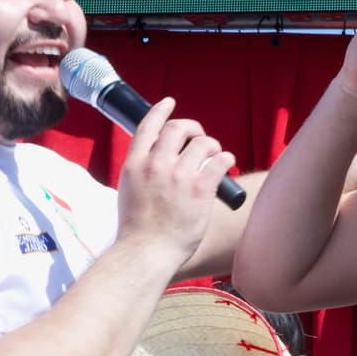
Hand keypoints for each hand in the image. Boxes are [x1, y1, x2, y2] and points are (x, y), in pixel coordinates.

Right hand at [114, 97, 235, 265]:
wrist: (146, 253)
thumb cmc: (138, 229)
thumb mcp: (130, 191)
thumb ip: (142, 171)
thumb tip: (159, 157)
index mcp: (134, 165)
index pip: (148, 126)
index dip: (161, 111)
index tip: (169, 102)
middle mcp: (155, 165)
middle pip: (179, 128)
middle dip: (193, 128)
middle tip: (200, 138)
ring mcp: (178, 176)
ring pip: (204, 143)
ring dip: (213, 147)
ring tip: (214, 158)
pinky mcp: (201, 189)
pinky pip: (221, 160)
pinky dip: (226, 159)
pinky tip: (226, 165)